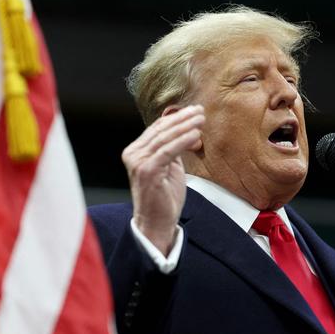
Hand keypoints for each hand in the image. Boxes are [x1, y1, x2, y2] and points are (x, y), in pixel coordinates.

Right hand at [121, 105, 204, 255]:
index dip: (175, 118)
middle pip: (160, 130)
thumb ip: (172, 150)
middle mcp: (133, 154)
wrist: (156, 223)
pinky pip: (168, 151)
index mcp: (136, 151)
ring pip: (164, 138)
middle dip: (182, 118)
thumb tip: (187, 131)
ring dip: (185, 126)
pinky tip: (195, 134)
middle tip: (199, 110)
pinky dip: (182, 141)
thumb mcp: (169, 168)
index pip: (157, 129)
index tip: (193, 111)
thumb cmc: (163, 198)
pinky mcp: (147, 170)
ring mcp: (138, 162)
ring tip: (200, 119)